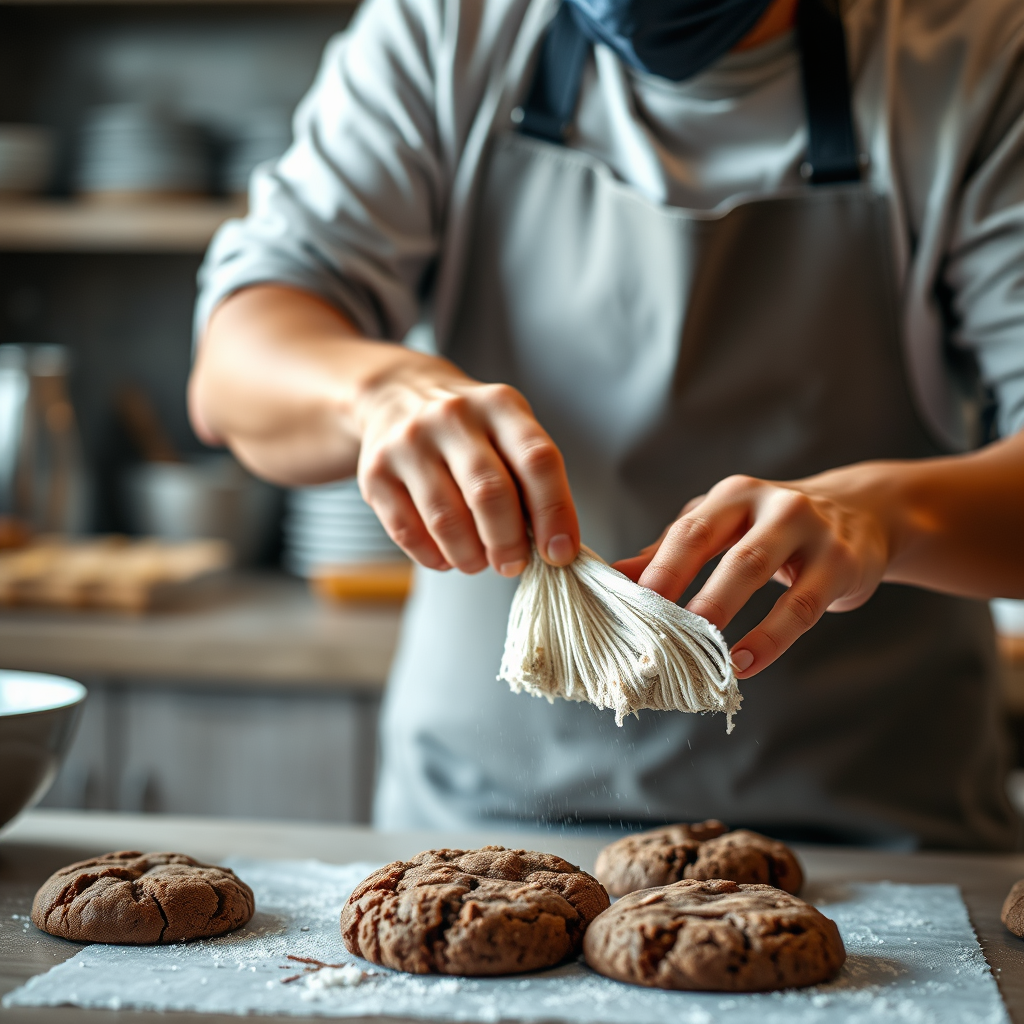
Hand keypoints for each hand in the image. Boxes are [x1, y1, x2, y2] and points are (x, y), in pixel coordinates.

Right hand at [354, 354, 578, 574]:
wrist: (395, 395)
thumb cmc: (469, 429)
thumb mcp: (508, 431)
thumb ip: (532, 480)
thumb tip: (554, 548)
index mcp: (499, 405)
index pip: (537, 460)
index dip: (555, 512)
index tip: (560, 553)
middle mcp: (452, 417)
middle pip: (489, 493)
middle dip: (508, 543)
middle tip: (512, 565)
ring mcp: (409, 443)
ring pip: (446, 520)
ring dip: (470, 556)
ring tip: (478, 562)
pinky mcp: (375, 472)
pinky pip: (408, 532)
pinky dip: (434, 556)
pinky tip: (446, 555)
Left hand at [612, 473, 890, 678]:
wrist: (860, 513)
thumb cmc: (770, 526)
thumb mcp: (722, 529)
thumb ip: (671, 552)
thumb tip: (613, 577)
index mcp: (733, 496)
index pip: (690, 532)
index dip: (662, 569)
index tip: (633, 604)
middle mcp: (773, 505)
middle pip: (729, 553)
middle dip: (695, 596)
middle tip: (663, 634)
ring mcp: (812, 532)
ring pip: (764, 575)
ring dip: (729, 616)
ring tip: (705, 655)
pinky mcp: (842, 563)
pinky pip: (803, 608)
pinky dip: (771, 639)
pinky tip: (745, 663)